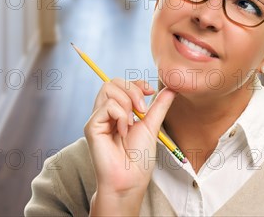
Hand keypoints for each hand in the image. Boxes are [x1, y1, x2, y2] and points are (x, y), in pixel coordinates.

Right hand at [84, 78, 175, 209]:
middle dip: (132, 90)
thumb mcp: (152, 126)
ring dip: (127, 102)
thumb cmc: (138, 159)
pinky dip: (120, 116)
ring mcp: (97, 118)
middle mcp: (105, 112)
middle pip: (113, 81)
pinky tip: (123, 132)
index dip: (135, 83)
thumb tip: (172, 88)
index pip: (121, 83)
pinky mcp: (92, 126)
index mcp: (117, 111)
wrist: (130, 181)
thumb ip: (159, 106)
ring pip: (108, 88)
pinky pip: (107, 106)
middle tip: (142, 110)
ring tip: (132, 123)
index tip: (151, 91)